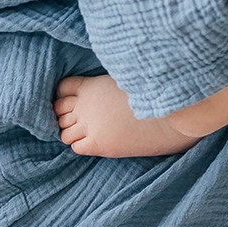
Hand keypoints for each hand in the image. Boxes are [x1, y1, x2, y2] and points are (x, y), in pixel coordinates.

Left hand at [55, 74, 202, 158]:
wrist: (169, 116)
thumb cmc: (152, 94)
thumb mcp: (125, 79)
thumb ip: (106, 85)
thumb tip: (101, 89)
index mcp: (92, 85)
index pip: (63, 88)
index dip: (66, 94)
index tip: (75, 100)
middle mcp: (86, 105)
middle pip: (58, 110)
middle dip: (65, 114)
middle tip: (81, 119)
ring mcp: (90, 126)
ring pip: (64, 132)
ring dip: (72, 132)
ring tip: (89, 132)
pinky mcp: (99, 145)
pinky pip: (75, 147)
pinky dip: (81, 145)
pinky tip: (96, 142)